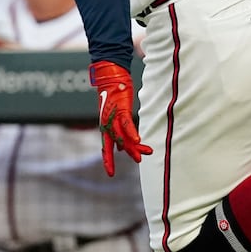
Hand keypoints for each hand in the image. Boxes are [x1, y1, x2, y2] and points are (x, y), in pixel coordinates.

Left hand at [90, 60, 149, 176]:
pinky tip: (138, 141)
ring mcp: (113, 117)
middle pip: (118, 143)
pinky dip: (132, 133)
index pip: (106, 148)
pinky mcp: (120, 109)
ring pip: (124, 136)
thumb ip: (118, 132)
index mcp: (105, 127)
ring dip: (135, 146)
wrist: (109, 77)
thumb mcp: (115, 116)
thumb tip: (121, 148)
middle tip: (139, 161)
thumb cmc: (112, 95)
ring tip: (145, 155)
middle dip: (128, 153)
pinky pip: (127, 124)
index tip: (110, 174)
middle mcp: (107, 124)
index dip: (108, 161)